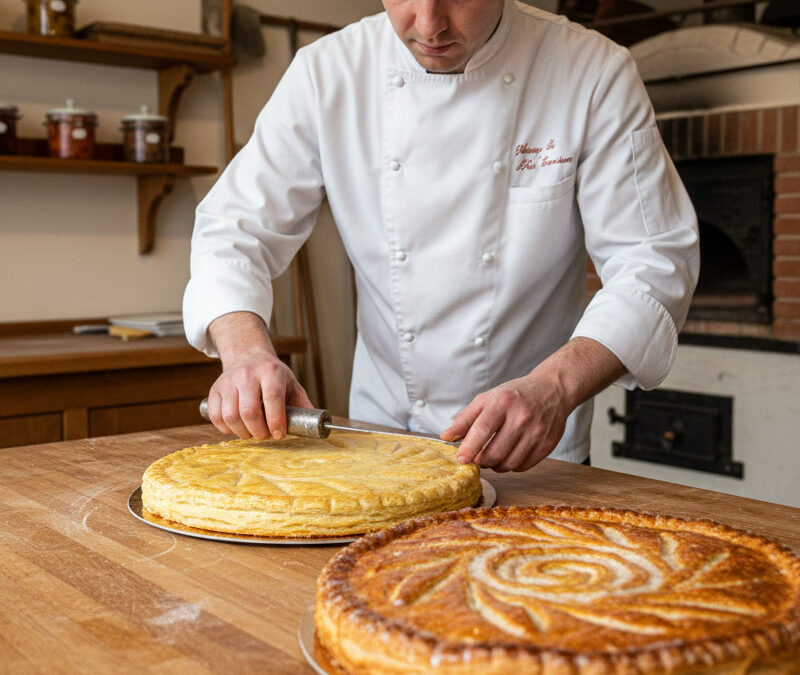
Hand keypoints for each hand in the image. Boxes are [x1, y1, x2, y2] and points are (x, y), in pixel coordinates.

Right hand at [207, 353, 312, 439]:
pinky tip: (237, 427)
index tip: (279, 434)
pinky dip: (225, 428)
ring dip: (243, 432)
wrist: (248, 356)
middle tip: (265, 435)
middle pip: (249, 411)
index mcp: (271, 372)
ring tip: (252, 432)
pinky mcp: (214, 389)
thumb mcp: (292, 384)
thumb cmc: (273, 375)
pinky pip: (215, 416)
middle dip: (259, 431)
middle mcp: (247, 374)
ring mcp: (228, 381)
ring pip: (231, 416)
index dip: (275, 420)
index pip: (272, 398)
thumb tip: (317, 425)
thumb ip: (303, 405)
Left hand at [440, 337, 626, 471]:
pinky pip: (523, 466)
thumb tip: (446, 437)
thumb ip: (465, 418)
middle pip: (495, 453)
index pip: (483, 429)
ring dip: (496, 465)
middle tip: (477, 457)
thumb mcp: (487, 399)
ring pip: (508, 464)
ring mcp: (537, 432)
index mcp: (503, 402)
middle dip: (481, 460)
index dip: (470, 448)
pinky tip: (509, 454)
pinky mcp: (547, 444)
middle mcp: (522, 417)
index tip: (461, 459)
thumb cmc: (514, 395)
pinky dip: (511, 465)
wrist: (553, 390)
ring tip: (493, 455)